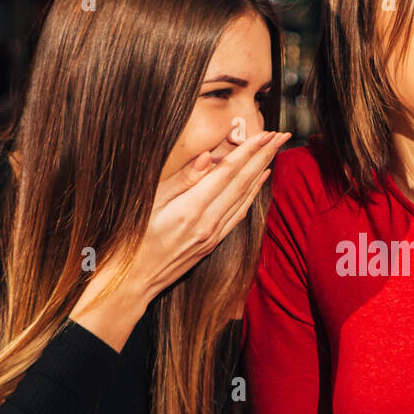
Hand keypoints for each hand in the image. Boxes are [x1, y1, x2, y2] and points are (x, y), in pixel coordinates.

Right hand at [78, 129, 287, 312]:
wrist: (132, 281)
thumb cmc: (131, 239)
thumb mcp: (149, 203)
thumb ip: (181, 180)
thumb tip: (208, 157)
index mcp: (191, 209)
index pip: (227, 173)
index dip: (249, 151)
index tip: (266, 133)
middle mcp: (208, 223)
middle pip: (243, 183)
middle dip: (264, 156)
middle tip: (282, 135)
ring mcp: (212, 235)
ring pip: (244, 197)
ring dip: (262, 171)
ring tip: (276, 151)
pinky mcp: (212, 243)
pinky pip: (238, 214)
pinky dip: (252, 195)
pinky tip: (260, 181)